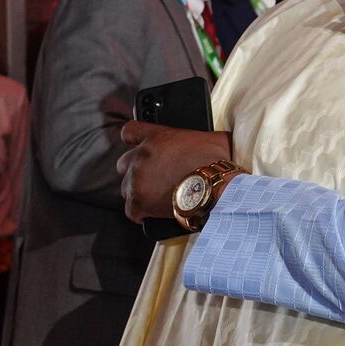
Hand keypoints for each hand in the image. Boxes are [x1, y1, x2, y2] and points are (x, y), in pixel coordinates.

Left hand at [117, 121, 231, 222]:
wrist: (219, 189)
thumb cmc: (220, 164)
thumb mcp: (213, 139)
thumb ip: (200, 138)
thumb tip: (207, 142)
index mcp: (158, 137)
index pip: (130, 131)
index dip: (134, 140)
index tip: (139, 147)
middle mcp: (142, 155)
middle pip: (124, 163)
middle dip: (137, 171)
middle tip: (154, 179)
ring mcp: (138, 179)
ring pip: (126, 187)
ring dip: (139, 193)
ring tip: (158, 199)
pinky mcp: (138, 202)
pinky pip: (131, 210)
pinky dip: (141, 214)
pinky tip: (154, 214)